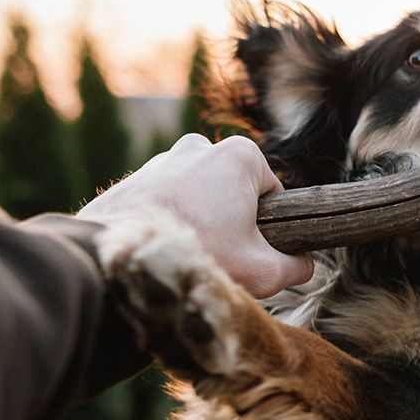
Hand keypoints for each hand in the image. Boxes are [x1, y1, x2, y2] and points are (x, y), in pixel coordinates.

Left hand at [79, 134, 313, 296]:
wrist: (116, 259)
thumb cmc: (198, 257)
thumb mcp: (267, 272)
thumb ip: (299, 265)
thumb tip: (303, 263)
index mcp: (240, 155)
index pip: (275, 196)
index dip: (270, 231)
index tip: (253, 254)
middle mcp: (201, 147)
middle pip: (235, 197)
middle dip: (233, 228)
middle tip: (220, 260)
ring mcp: (163, 161)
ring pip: (200, 202)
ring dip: (200, 228)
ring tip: (187, 259)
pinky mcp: (134, 180)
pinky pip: (166, 208)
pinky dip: (169, 229)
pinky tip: (162, 254)